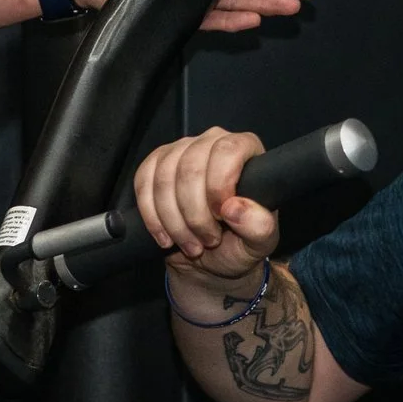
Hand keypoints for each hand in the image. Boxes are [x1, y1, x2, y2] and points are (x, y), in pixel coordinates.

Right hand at [134, 127, 278, 280]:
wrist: (210, 259)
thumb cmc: (237, 243)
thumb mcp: (260, 243)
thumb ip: (260, 226)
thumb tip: (236, 207)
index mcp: (245, 150)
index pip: (228, 150)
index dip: (219, 185)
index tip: (221, 216)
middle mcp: (212, 142)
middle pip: (191, 168)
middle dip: (195, 214)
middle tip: (207, 240)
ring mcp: (181, 150)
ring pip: (164, 179)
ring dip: (174, 221)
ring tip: (190, 243)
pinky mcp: (155, 164)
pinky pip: (143, 183)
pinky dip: (152, 216)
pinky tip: (165, 235)